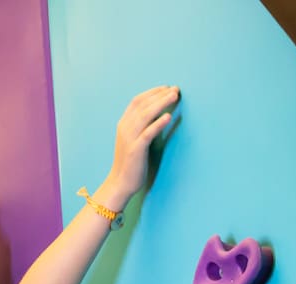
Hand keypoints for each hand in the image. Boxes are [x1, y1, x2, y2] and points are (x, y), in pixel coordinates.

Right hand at [101, 85, 178, 203]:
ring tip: (174, 97)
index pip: (137, 101)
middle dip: (160, 95)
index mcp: (123, 124)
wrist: (120, 183)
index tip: (166, 88)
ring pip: (145, 115)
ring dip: (161, 103)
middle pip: (143, 104)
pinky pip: (148, 133)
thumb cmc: (131, 162)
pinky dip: (158, 123)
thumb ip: (142, 127)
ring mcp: (129, 138)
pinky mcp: (136, 150)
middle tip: (175, 89)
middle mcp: (125, 128)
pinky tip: (168, 117)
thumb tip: (159, 115)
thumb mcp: (134, 140)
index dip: (152, 92)